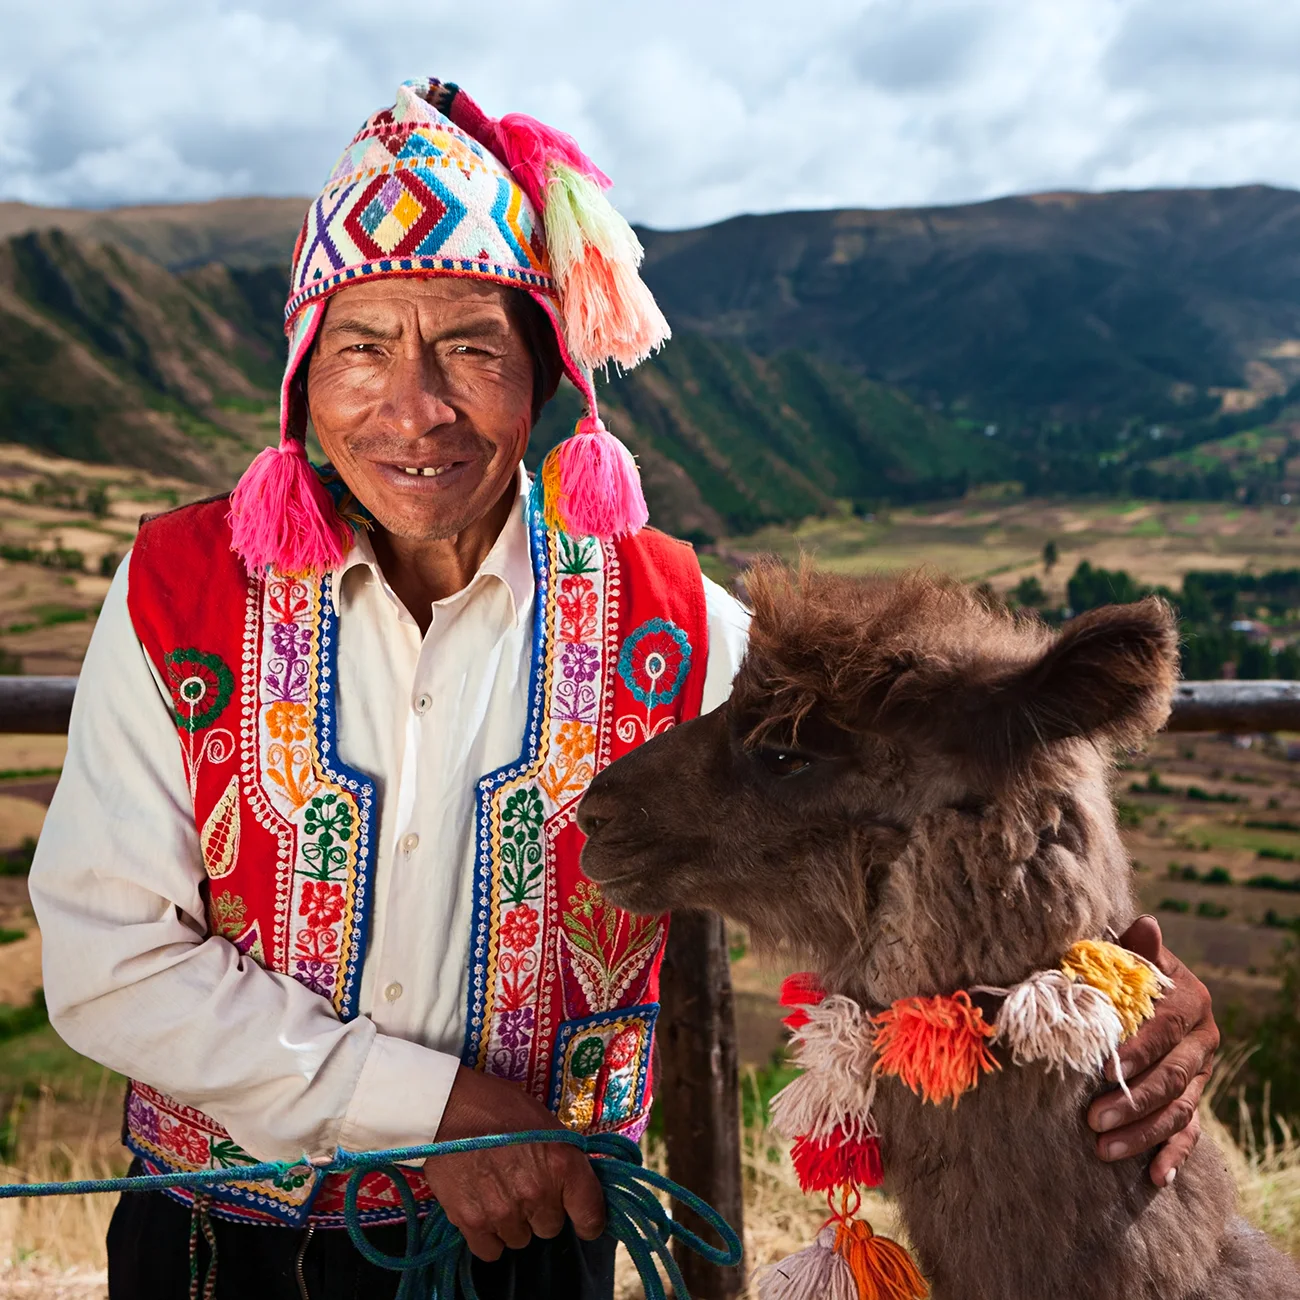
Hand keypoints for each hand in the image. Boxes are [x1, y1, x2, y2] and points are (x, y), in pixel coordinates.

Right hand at [423, 1067, 605, 1261]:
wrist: (449, 1107)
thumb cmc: (500, 1106)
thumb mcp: (545, 1122)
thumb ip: (562, 1159)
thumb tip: (572, 1185)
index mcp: (562, 1164)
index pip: (591, 1216)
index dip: (587, 1219)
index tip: (580, 1217)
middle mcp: (538, 1193)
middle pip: (551, 1227)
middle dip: (541, 1210)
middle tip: (522, 1184)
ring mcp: (505, 1211)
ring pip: (521, 1239)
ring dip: (513, 1221)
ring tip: (497, 1191)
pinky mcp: (472, 1222)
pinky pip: (491, 1250)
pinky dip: (489, 1235)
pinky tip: (483, 1209)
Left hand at [1086, 915, 1217, 1186]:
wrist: (1142, 986)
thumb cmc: (1122, 968)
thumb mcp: (1127, 955)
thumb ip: (1135, 948)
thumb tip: (1145, 924)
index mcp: (1188, 1001)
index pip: (1164, 1030)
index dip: (1137, 1051)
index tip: (1106, 1070)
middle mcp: (1203, 1039)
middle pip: (1172, 1078)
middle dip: (1134, 1102)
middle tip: (1094, 1120)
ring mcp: (1201, 1072)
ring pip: (1179, 1109)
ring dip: (1144, 1133)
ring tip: (1104, 1149)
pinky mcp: (1195, 1097)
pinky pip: (1190, 1131)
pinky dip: (1174, 1155)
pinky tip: (1156, 1178)